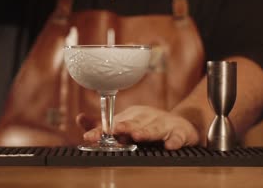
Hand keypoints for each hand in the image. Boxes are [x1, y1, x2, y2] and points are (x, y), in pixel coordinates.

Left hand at [77, 106, 199, 149]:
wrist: (182, 124)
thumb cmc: (149, 124)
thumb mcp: (127, 123)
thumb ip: (103, 125)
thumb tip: (80, 119)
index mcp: (132, 116)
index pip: (114, 123)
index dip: (101, 130)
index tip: (90, 136)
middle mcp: (147, 117)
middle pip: (135, 122)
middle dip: (125, 126)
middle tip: (115, 130)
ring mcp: (164, 123)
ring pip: (155, 128)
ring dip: (147, 131)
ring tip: (138, 136)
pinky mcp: (181, 132)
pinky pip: (178, 136)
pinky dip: (174, 140)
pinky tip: (170, 145)